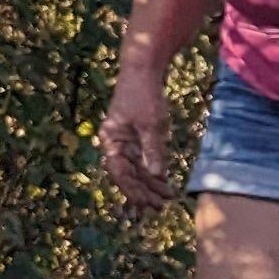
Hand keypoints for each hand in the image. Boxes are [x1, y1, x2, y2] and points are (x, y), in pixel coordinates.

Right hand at [99, 72, 174, 207]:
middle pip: (128, 174)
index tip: (146, 205)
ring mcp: (125, 141)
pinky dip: (153, 172)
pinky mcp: (136, 137)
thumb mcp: (151, 124)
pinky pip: (143, 160)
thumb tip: (157, 175)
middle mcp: (115, 144)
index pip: (120, 173)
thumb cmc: (144, 95)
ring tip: (167, 198)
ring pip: (137, 169)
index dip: (133, 191)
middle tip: (161, 207)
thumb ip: (153, 149)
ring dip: (151, 184)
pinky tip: (164, 183)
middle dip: (144, 191)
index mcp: (111, 141)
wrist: (143, 71)